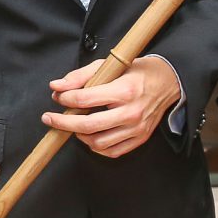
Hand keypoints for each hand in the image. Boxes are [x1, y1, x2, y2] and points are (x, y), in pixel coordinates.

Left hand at [41, 57, 180, 157]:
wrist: (168, 83)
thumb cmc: (137, 72)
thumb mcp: (110, 65)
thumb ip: (81, 76)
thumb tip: (57, 87)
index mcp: (124, 90)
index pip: (85, 99)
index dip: (65, 99)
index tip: (58, 98)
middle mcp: (131, 112)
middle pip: (88, 125)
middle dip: (63, 123)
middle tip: (49, 119)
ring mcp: (136, 128)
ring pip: (98, 142)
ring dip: (79, 135)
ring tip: (73, 126)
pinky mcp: (139, 139)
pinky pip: (112, 152)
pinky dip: (96, 147)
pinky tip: (89, 135)